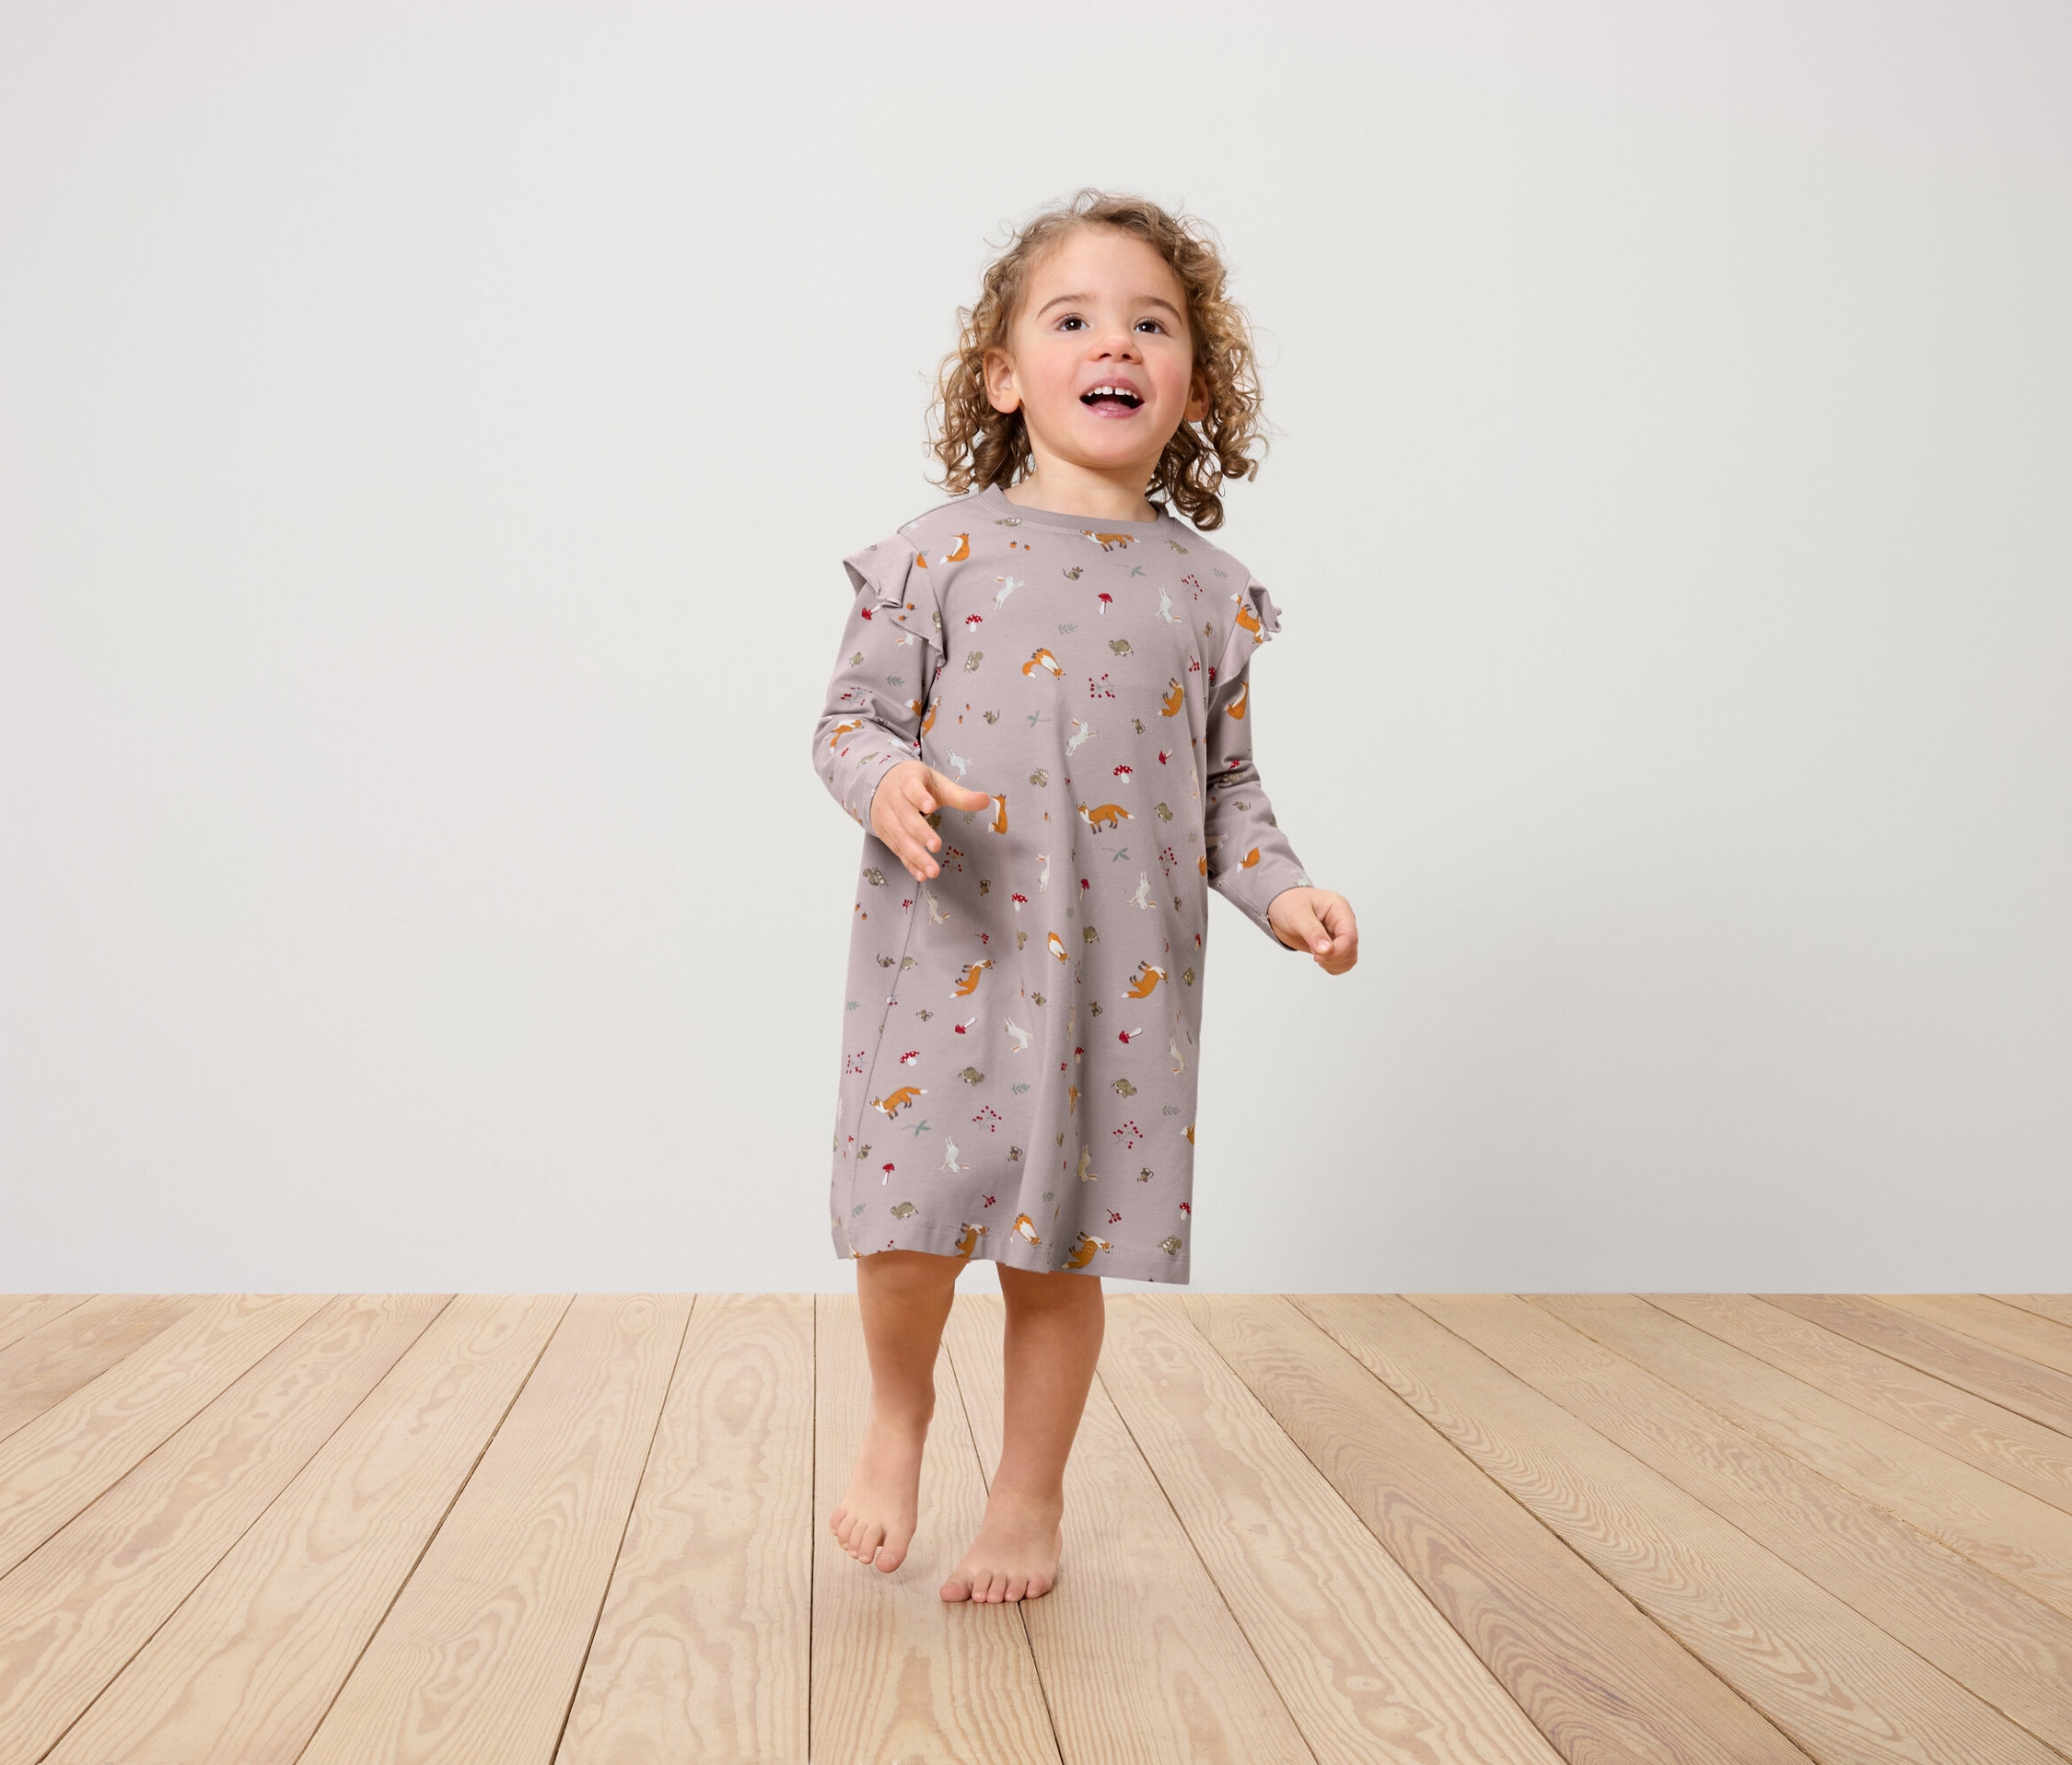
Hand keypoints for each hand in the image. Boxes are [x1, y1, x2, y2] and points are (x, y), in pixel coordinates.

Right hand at [872, 760, 992, 881]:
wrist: (881, 783)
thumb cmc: (915, 784)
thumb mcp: (936, 784)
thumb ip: (960, 795)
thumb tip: (986, 800)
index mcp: (907, 781)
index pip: (911, 788)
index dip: (920, 797)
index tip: (930, 807)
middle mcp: (893, 799)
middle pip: (905, 817)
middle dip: (921, 833)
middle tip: (936, 846)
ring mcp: (885, 817)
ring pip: (900, 838)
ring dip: (916, 856)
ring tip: (933, 871)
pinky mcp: (884, 834)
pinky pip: (896, 851)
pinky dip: (909, 864)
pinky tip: (921, 875)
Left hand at [1267, 887, 1357, 973]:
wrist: (1280, 908)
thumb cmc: (1288, 903)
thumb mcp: (1297, 914)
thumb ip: (1312, 931)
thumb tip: (1326, 949)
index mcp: (1339, 908)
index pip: (1349, 936)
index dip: (1337, 951)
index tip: (1317, 956)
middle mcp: (1343, 921)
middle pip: (1350, 949)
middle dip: (1332, 958)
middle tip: (1313, 954)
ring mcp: (1340, 934)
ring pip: (1349, 958)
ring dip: (1332, 963)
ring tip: (1315, 953)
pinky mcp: (1335, 945)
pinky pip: (1342, 963)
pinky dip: (1331, 966)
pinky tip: (1319, 957)